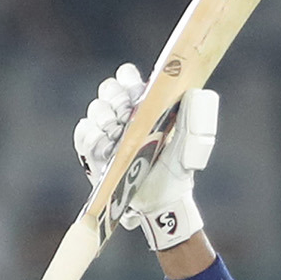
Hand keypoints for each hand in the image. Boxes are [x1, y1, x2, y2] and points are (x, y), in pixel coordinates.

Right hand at [72, 63, 218, 249]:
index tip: (137, 92)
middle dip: (117, 98)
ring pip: (96, 109)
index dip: (128, 80)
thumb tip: (196, 92)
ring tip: (119, 136)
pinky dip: (94, 138)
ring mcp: (106, 131)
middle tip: (128, 115)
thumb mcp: (189, 144)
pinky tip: (107, 150)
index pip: (128, 77)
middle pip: (108, 89)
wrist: (161, 201)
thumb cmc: (176, 170)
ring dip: (106, 119)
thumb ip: (193, 118)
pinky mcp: (92, 150)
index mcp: (145, 105)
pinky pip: (84, 133)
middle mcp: (123, 114)